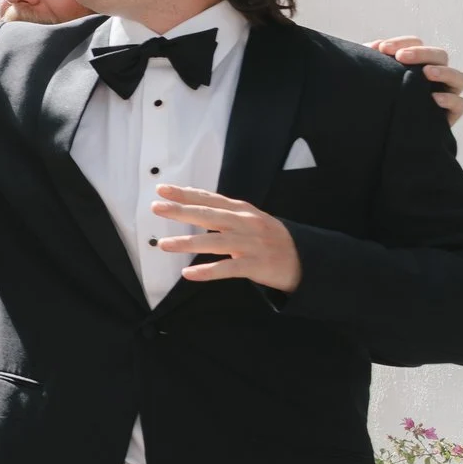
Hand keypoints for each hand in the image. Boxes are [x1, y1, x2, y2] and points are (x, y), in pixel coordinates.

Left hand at [151, 185, 300, 292]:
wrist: (306, 259)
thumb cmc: (269, 238)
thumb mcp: (250, 219)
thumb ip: (224, 211)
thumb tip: (192, 201)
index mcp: (243, 211)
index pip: (210, 199)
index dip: (186, 194)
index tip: (162, 189)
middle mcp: (246, 224)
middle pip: (209, 216)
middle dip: (181, 211)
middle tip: (156, 208)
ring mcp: (251, 244)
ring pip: (214, 242)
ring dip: (187, 243)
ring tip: (163, 244)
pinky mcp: (256, 265)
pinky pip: (228, 268)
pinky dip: (207, 271)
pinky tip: (188, 274)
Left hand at [370, 36, 462, 125]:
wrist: (377, 133)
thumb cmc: (376, 100)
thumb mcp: (373, 79)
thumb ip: (373, 61)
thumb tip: (376, 46)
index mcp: (417, 63)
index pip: (417, 45)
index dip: (403, 43)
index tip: (382, 48)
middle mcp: (435, 75)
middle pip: (439, 56)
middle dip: (421, 53)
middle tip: (401, 56)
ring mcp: (446, 93)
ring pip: (458, 77)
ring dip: (444, 72)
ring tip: (427, 73)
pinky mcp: (449, 114)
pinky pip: (460, 104)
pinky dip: (450, 100)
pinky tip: (434, 99)